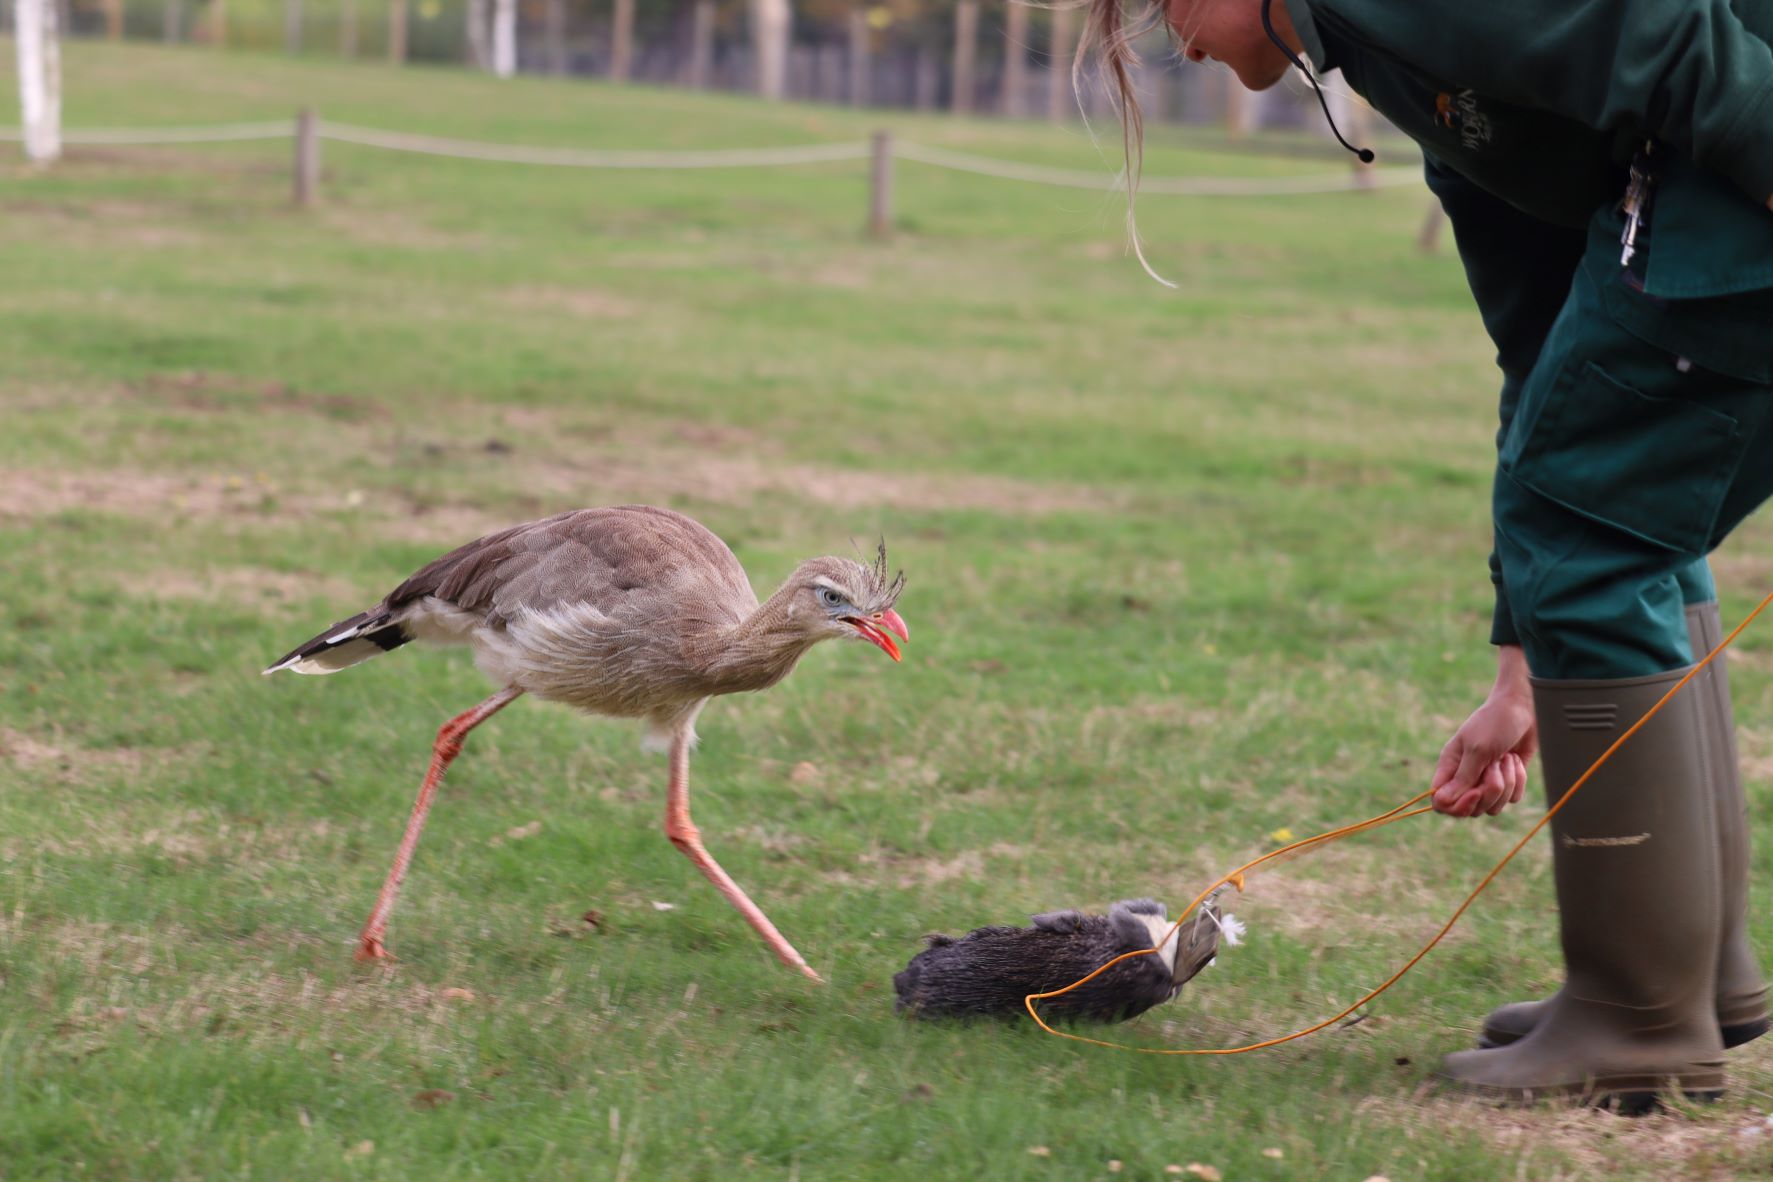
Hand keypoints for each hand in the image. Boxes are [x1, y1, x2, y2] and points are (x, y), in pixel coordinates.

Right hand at [1431, 646, 1537, 817]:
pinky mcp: (1508, 781)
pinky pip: (1513, 798)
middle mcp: (1466, 778)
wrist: (1523, 708)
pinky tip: (1516, 760)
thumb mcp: (1477, 749)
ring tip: (1505, 758)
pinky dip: (1518, 781)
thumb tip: (1441, 802)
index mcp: (1450, 768)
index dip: (1457, 806)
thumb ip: (1461, 778)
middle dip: (1488, 792)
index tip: (1474, 792)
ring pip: (1493, 807)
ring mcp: (1487, 781)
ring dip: (1506, 783)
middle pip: (1471, 810)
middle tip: (1494, 766)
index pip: (1442, 803)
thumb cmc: (1494, 723)